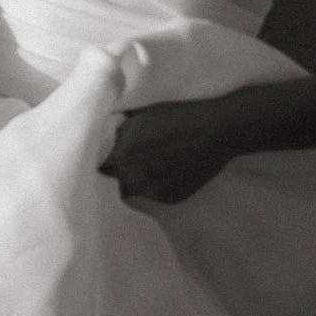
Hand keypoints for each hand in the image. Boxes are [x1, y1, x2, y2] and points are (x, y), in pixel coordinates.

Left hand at [98, 97, 240, 204]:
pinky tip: (168, 170)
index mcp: (120, 155)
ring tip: (151, 164)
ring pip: (132, 188)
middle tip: (132, 157)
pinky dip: (156, 185)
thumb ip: (118, 134)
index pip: (98, 164)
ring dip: (136, 179)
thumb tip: (104, 140)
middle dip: (118, 168)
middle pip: (114, 177)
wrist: (216, 130)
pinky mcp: (168, 199)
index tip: (106, 154)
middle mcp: (132, 177)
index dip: (102, 158)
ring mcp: (150, 191)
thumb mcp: (139, 117)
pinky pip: (152, 194)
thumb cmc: (178, 116)